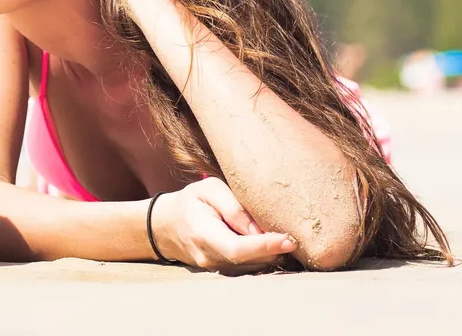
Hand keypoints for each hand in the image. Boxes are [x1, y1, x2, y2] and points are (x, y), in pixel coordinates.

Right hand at [151, 178, 296, 274]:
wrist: (166, 226)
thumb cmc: (190, 203)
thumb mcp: (208, 190)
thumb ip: (232, 206)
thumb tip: (258, 229)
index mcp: (202, 232)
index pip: (237, 248)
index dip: (265, 246)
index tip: (289, 240)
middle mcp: (208, 256)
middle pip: (250, 260)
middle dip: (275, 250)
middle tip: (295, 235)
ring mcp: (214, 268)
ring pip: (252, 267)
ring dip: (270, 255)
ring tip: (280, 238)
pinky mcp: (222, 272)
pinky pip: (248, 268)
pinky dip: (262, 258)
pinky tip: (268, 245)